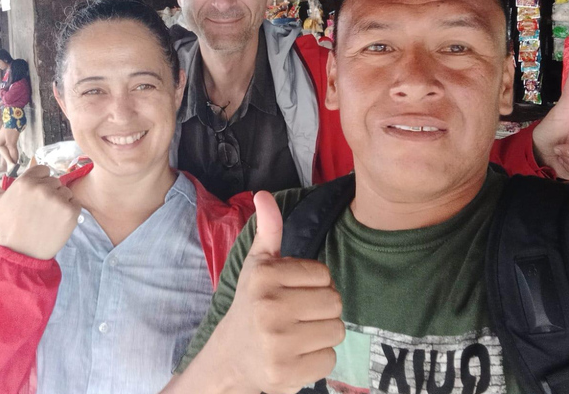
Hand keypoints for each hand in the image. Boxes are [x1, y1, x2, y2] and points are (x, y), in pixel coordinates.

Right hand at [0, 164, 80, 259]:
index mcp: (25, 181)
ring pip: (65, 192)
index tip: (31, 199)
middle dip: (48, 193)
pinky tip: (56, 222)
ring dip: (60, 202)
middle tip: (37, 211)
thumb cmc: (7, 225)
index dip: (38, 183)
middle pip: (55, 181)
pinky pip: (75, 203)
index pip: (43, 170)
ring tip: (45, 217)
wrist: (21, 252)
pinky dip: (69, 212)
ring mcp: (57, 200)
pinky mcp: (71, 211)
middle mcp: (42, 188)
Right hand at [217, 191, 344, 393]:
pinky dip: (318, 359)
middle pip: (334, 303)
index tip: (292, 293)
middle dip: (321, 310)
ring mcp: (277, 344)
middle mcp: (268, 309)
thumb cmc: (253, 305)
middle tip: (297, 316)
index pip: (324, 275)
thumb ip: (268, 230)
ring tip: (297, 335)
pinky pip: (330, 360)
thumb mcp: (258, 265)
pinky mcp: (286, 374)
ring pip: (336, 331)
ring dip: (322, 334)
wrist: (232, 357)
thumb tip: (263, 194)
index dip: (314, 285)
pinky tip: (296, 355)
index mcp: (264, 277)